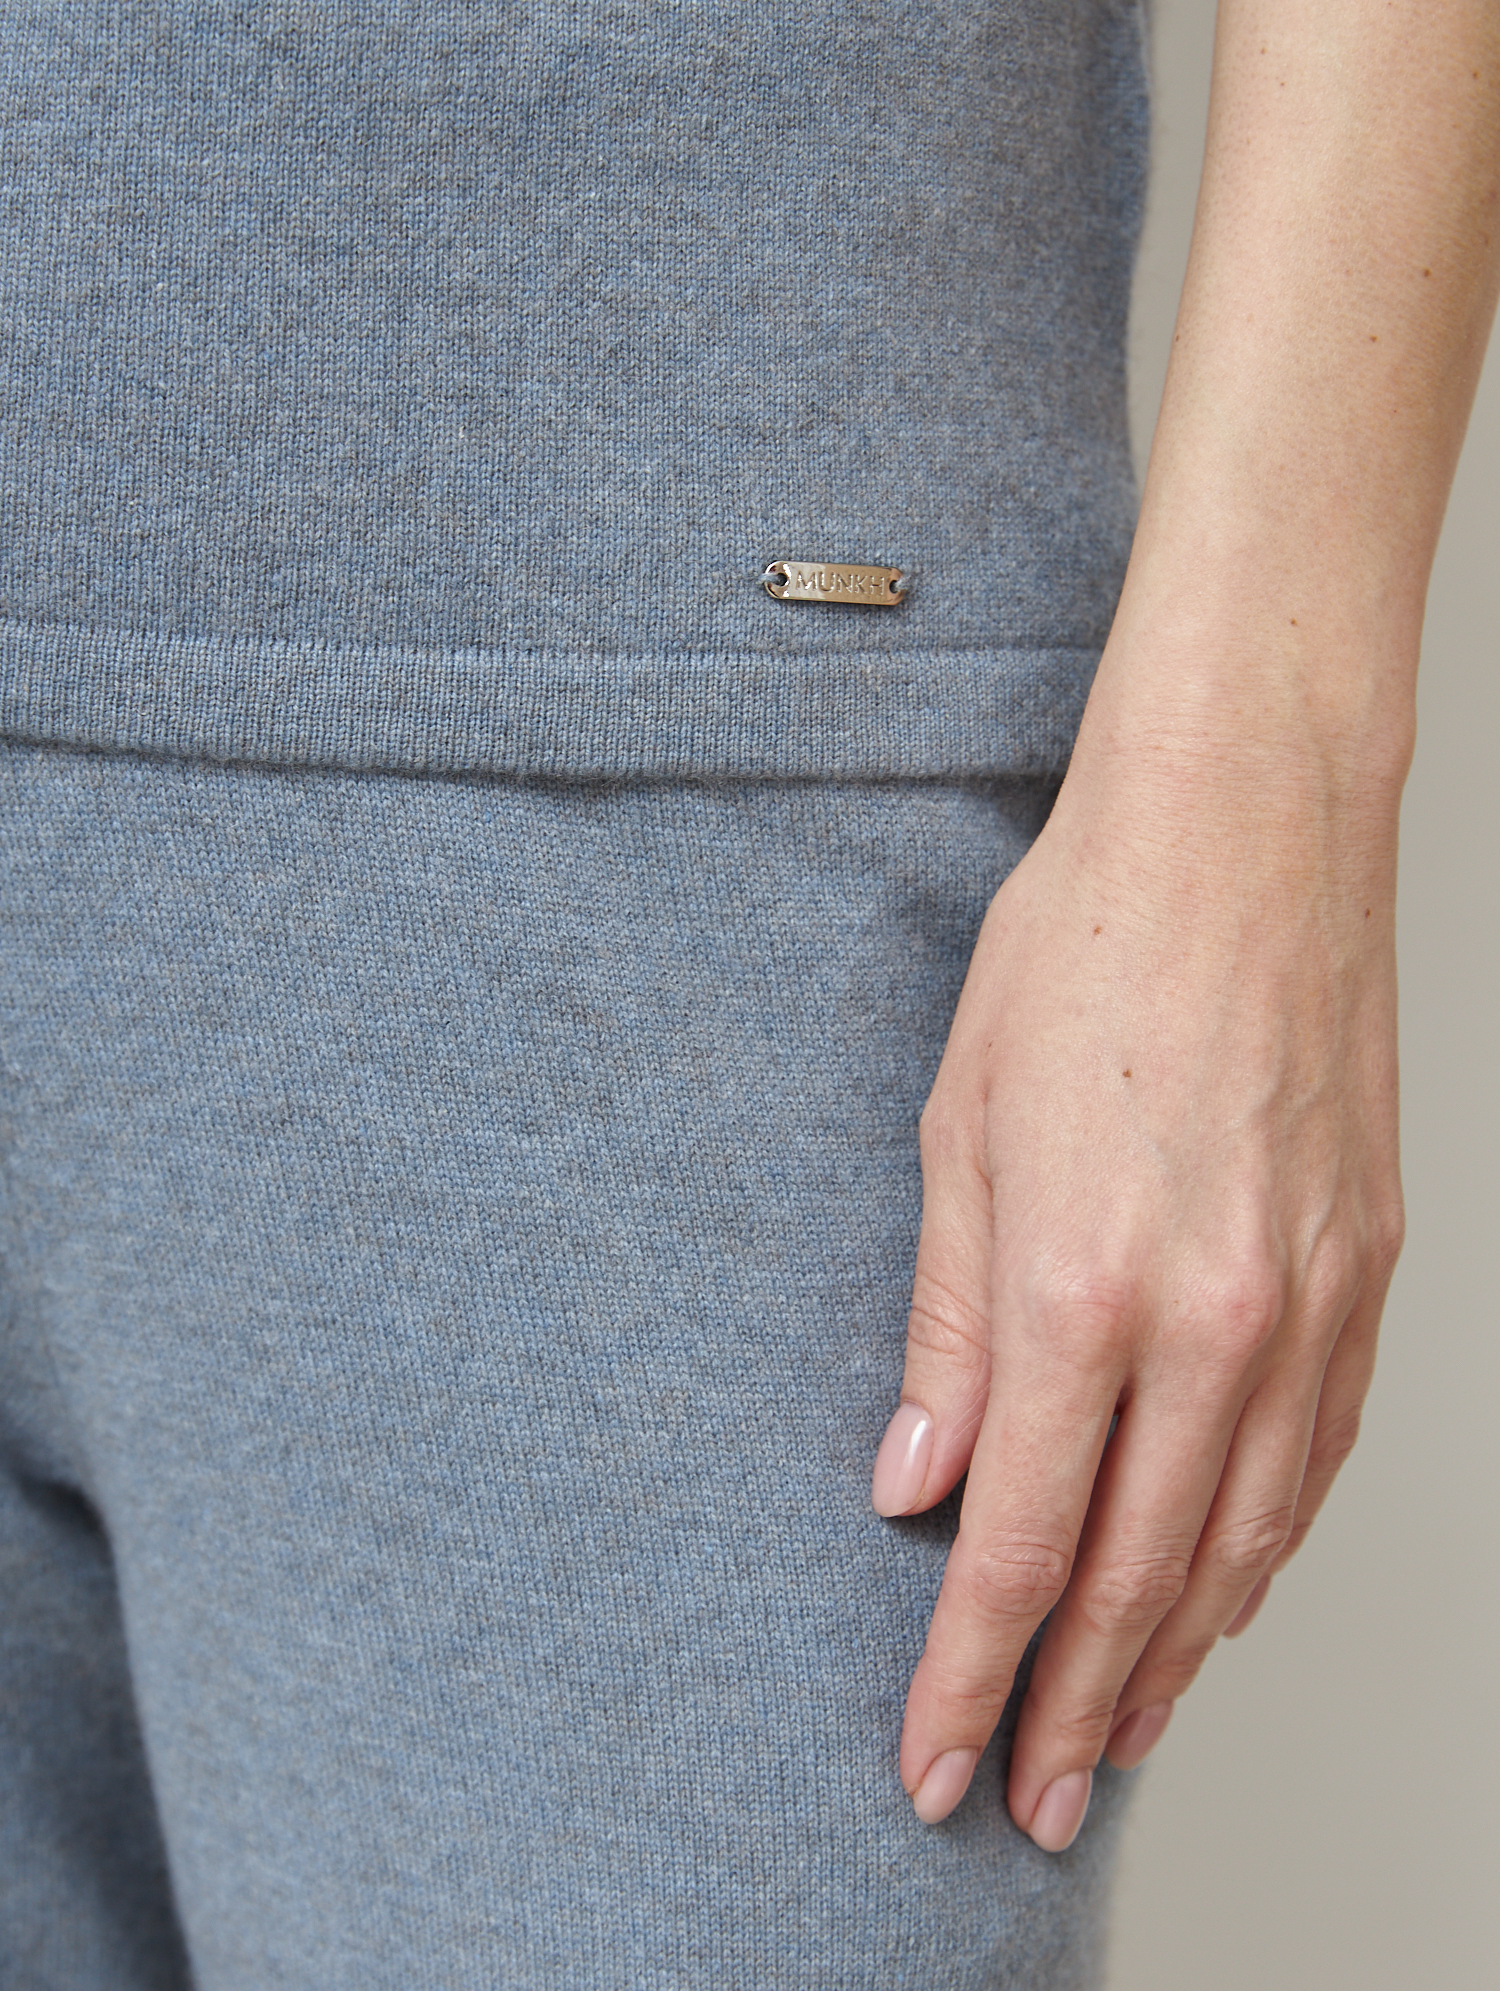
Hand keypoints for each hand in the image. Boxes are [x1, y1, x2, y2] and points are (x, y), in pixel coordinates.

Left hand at [871, 673, 1405, 1846]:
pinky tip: (1227, 1592)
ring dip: (1178, 1656)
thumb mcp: (958, 1132)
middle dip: (1074, 1708)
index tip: (933, 1764)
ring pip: (1244, 1544)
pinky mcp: (1368, 1273)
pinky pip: (1318, 1460)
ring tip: (1123, 1732)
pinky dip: (1265, 1552)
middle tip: (1035, 1801)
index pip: (1013, 1549)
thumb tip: (917, 1481)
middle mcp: (1213, 1324)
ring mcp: (1310, 1305)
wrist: (1243, 835)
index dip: (969, 1678)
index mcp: (1083, 1291)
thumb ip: (946, 1329)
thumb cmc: (1083, 952)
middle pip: (1135, 1578)